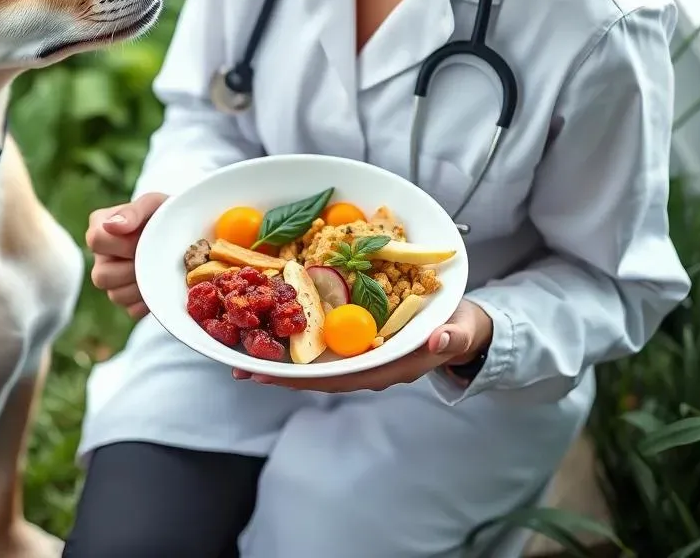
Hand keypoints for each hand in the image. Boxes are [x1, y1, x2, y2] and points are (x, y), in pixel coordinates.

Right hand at [85, 192, 167, 318]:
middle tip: (155, 256)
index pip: (95, 240)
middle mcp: (100, 257)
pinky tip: (161, 283)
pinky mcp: (127, 300)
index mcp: (100, 227)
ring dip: (143, 284)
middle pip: (101, 275)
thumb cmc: (165, 214)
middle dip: (133, 267)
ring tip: (159, 268)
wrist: (185, 233)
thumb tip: (112, 226)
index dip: (122, 243)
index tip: (144, 237)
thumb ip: (133, 211)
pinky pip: (132, 310)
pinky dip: (150, 300)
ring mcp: (112, 281)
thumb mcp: (153, 204)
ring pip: (115, 296)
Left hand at [232, 298, 492, 392]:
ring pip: (314, 358)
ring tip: (242, 347)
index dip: (302, 376)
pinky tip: (273, 323)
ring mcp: (360, 352)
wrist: (462, 324)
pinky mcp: (356, 336)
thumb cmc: (459, 327)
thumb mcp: (460, 330)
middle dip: (277, 369)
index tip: (269, 375)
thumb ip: (450, 338)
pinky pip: (322, 339)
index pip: (337, 377)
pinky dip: (297, 334)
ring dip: (280, 353)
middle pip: (315, 372)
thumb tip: (436, 343)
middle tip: (236, 364)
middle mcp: (366, 364)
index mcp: (386, 366)